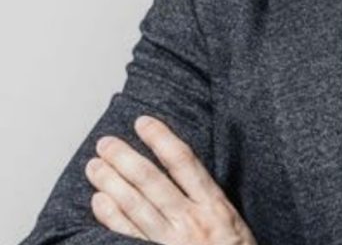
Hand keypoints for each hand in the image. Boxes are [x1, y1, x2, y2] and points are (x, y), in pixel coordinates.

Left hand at [84, 115, 255, 244]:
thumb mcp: (233, 220)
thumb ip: (209, 198)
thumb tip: (184, 168)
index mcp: (214, 204)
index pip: (183, 161)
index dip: (161, 139)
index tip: (143, 122)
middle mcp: (190, 220)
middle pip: (151, 180)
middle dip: (125, 158)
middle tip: (105, 142)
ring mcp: (170, 242)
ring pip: (134, 205)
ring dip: (111, 182)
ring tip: (94, 166)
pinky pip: (128, 235)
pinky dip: (112, 216)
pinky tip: (99, 201)